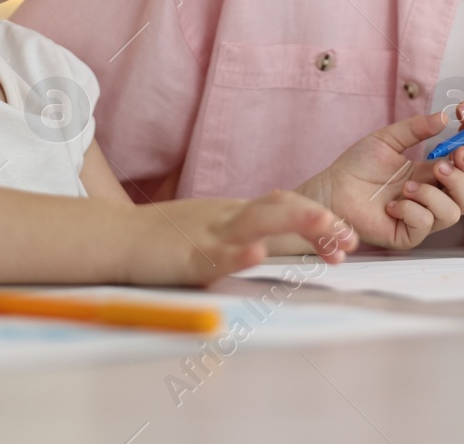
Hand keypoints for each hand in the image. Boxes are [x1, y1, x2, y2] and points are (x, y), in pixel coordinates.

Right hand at [125, 190, 356, 285]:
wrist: (114, 238)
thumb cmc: (163, 238)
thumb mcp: (211, 229)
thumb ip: (243, 232)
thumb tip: (278, 242)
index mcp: (235, 213)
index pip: (285, 206)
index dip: (318, 218)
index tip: (347, 238)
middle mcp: (227, 218)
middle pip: (279, 206)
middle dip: (318, 218)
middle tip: (349, 235)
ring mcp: (207, 235)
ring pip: (255, 221)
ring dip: (294, 221)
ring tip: (326, 225)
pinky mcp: (185, 258)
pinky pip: (215, 255)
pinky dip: (238, 253)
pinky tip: (257, 252)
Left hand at [300, 110, 463, 249]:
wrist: (332, 189)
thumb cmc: (357, 165)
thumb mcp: (388, 139)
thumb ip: (416, 128)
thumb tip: (445, 117)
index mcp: (429, 176)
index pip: (463, 175)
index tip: (462, 150)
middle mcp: (429, 200)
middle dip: (459, 181)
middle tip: (439, 167)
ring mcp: (419, 220)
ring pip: (451, 214)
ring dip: (432, 196)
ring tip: (407, 186)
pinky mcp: (406, 236)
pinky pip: (424, 225)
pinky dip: (412, 211)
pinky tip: (392, 204)